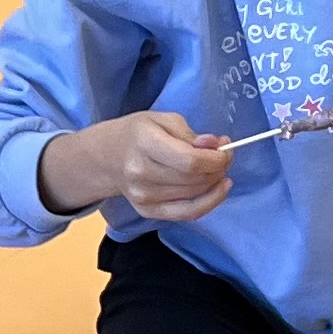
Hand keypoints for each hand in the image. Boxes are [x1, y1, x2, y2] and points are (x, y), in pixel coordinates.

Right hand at [41, 110, 232, 222]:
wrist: (106, 157)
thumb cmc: (137, 134)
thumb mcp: (162, 120)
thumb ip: (190, 133)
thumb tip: (216, 146)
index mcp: (143, 143)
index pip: (190, 161)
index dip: (216, 158)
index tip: (226, 149)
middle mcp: (141, 173)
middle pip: (194, 179)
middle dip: (218, 168)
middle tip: (224, 156)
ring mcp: (143, 196)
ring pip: (194, 194)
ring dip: (215, 182)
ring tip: (217, 168)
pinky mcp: (147, 211)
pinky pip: (187, 213)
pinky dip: (209, 202)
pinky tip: (219, 189)